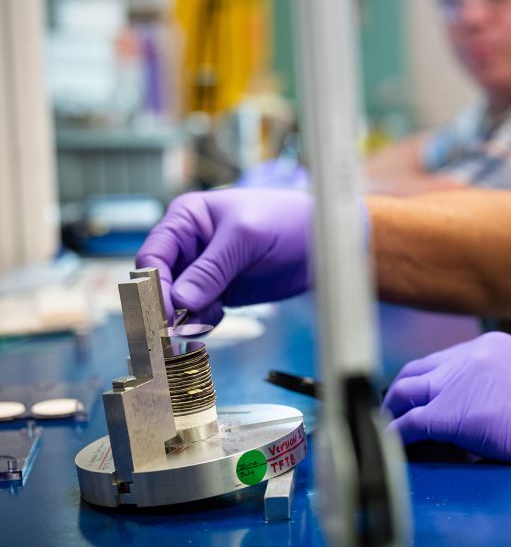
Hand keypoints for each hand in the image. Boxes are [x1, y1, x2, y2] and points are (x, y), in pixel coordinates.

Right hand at [136, 188, 314, 324]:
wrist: (321, 242)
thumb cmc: (286, 221)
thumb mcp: (246, 237)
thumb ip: (212, 269)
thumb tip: (180, 302)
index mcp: (186, 219)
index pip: (153, 255)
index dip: (154, 284)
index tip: (165, 311)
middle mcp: (189, 245)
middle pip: (159, 282)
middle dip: (167, 306)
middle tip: (180, 326)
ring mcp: (203, 271)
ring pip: (176, 303)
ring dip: (186, 316)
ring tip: (213, 314)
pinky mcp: (219, 291)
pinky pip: (197, 313)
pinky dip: (203, 320)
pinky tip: (220, 315)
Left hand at [383, 332, 510, 521]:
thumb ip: (502, 388)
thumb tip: (483, 413)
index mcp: (493, 346)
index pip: (444, 360)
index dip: (428, 384)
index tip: (421, 403)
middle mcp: (471, 356)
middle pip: (417, 371)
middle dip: (402, 395)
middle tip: (395, 418)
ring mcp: (457, 382)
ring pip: (404, 392)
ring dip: (393, 414)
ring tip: (388, 436)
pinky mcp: (448, 414)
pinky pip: (407, 424)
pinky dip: (395, 437)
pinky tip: (393, 451)